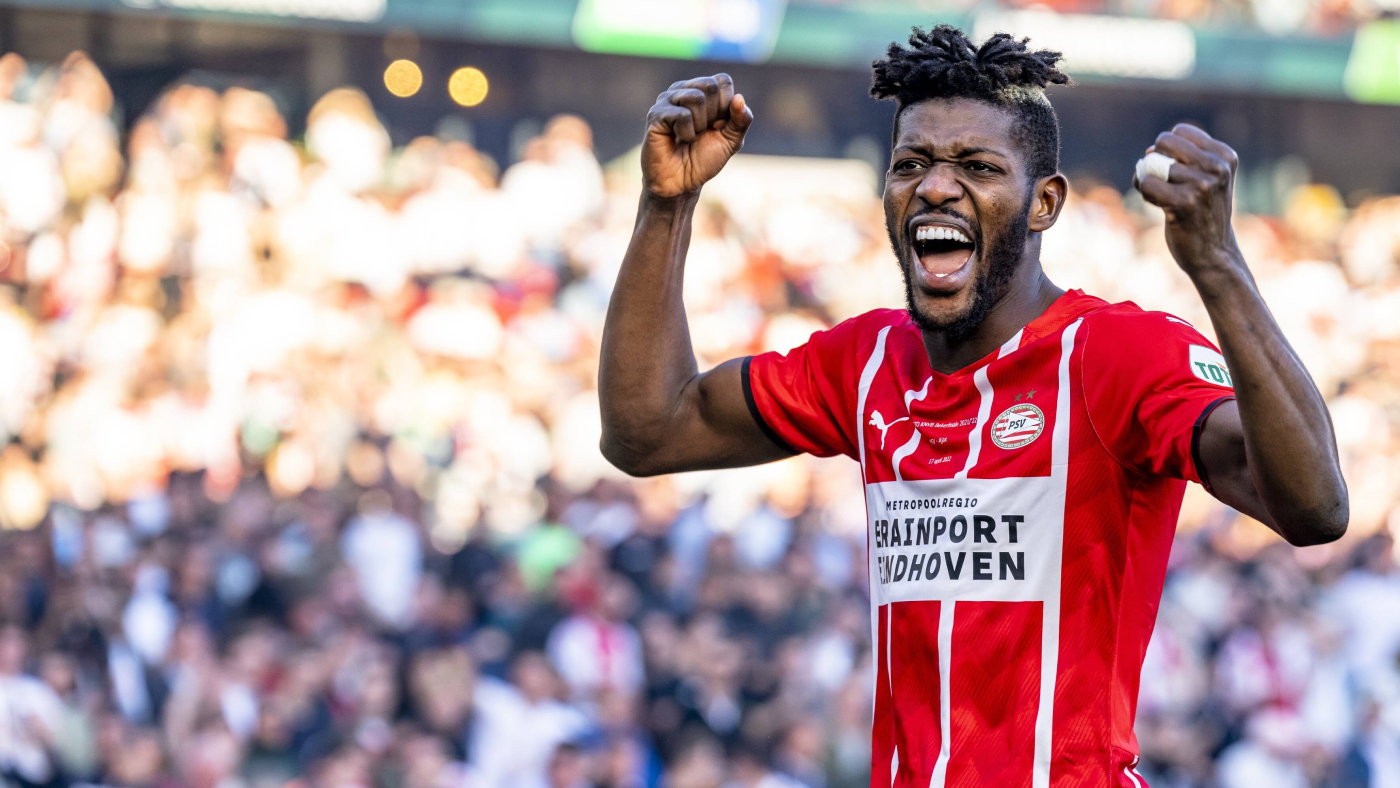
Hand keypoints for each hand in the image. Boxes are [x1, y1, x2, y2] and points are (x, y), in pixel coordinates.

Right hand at [642, 74, 752, 198]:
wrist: (681, 183)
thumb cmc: (703, 159)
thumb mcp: (731, 140)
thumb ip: (741, 120)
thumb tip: (739, 98)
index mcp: (701, 91)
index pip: (722, 80)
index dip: (727, 106)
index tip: (717, 126)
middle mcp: (682, 90)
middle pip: (710, 86)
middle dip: (714, 115)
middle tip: (702, 132)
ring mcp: (667, 100)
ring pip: (695, 97)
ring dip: (700, 126)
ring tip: (690, 137)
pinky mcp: (656, 114)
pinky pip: (682, 115)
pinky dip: (687, 134)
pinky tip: (678, 141)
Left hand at [1134, 123, 1242, 273]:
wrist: (1213, 254)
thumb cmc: (1202, 214)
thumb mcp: (1206, 178)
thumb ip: (1182, 157)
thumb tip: (1149, 151)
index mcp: (1225, 155)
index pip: (1179, 131)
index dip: (1167, 150)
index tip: (1175, 170)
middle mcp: (1218, 167)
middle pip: (1164, 142)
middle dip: (1155, 160)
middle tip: (1163, 182)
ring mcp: (1203, 185)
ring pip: (1153, 164)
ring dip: (1149, 181)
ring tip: (1163, 199)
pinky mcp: (1186, 203)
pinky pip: (1147, 184)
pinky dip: (1145, 193)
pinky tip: (1159, 206)